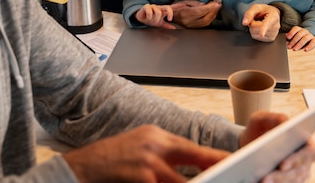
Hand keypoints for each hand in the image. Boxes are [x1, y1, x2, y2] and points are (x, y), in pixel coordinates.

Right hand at [62, 124, 229, 182]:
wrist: (81, 168)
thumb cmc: (111, 160)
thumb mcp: (140, 147)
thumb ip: (166, 156)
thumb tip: (192, 166)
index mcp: (158, 136)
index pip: (196, 150)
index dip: (217, 160)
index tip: (233, 165)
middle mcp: (156, 145)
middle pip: (198, 158)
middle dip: (215, 172)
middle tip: (227, 177)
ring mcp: (149, 163)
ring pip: (185, 181)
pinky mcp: (141, 178)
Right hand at [135, 3, 183, 28]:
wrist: (141, 18)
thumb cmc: (151, 19)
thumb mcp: (159, 24)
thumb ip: (166, 25)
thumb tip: (174, 28)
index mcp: (163, 11)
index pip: (171, 7)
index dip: (178, 6)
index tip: (184, 4)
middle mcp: (159, 7)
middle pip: (167, 7)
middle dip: (170, 13)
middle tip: (170, 19)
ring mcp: (153, 6)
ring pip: (158, 12)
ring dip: (156, 19)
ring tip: (152, 21)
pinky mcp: (146, 6)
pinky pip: (150, 11)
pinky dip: (149, 16)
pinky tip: (147, 18)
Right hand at [171, 0, 221, 28]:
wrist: (171, 16)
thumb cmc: (177, 7)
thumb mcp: (184, 1)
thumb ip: (195, 3)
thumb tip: (205, 5)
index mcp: (184, 13)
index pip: (200, 11)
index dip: (210, 7)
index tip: (217, 3)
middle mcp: (188, 22)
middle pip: (205, 18)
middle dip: (214, 11)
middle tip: (219, 4)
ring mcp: (191, 26)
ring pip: (206, 22)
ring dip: (213, 15)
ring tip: (217, 8)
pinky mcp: (193, 28)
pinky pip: (204, 25)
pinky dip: (210, 19)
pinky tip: (213, 13)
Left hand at [239, 111, 314, 182]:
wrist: (248, 142)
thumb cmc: (258, 128)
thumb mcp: (261, 118)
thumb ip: (275, 117)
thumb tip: (287, 122)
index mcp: (304, 140)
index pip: (311, 151)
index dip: (299, 159)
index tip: (283, 164)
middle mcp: (304, 157)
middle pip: (301, 170)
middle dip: (283, 175)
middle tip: (266, 177)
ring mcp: (298, 171)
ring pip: (294, 180)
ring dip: (278, 181)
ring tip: (262, 181)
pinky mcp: (289, 179)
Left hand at [242, 4, 280, 41]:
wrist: (273, 14)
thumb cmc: (265, 10)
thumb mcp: (256, 7)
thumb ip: (249, 13)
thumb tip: (244, 23)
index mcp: (274, 17)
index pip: (267, 24)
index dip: (263, 29)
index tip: (261, 34)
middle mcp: (275, 26)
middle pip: (256, 28)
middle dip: (252, 23)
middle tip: (256, 19)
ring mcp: (273, 34)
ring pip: (255, 34)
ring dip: (253, 28)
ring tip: (258, 23)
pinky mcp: (270, 39)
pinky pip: (256, 37)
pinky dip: (254, 33)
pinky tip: (259, 28)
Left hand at [286, 26, 314, 50]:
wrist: (312, 40)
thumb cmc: (300, 39)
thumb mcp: (295, 38)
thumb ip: (290, 38)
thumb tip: (283, 38)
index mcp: (299, 30)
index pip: (296, 28)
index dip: (291, 32)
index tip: (287, 37)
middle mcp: (305, 31)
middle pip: (300, 34)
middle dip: (294, 41)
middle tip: (289, 46)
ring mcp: (311, 35)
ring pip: (306, 38)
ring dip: (299, 44)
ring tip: (295, 49)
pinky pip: (313, 42)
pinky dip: (309, 46)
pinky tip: (305, 50)